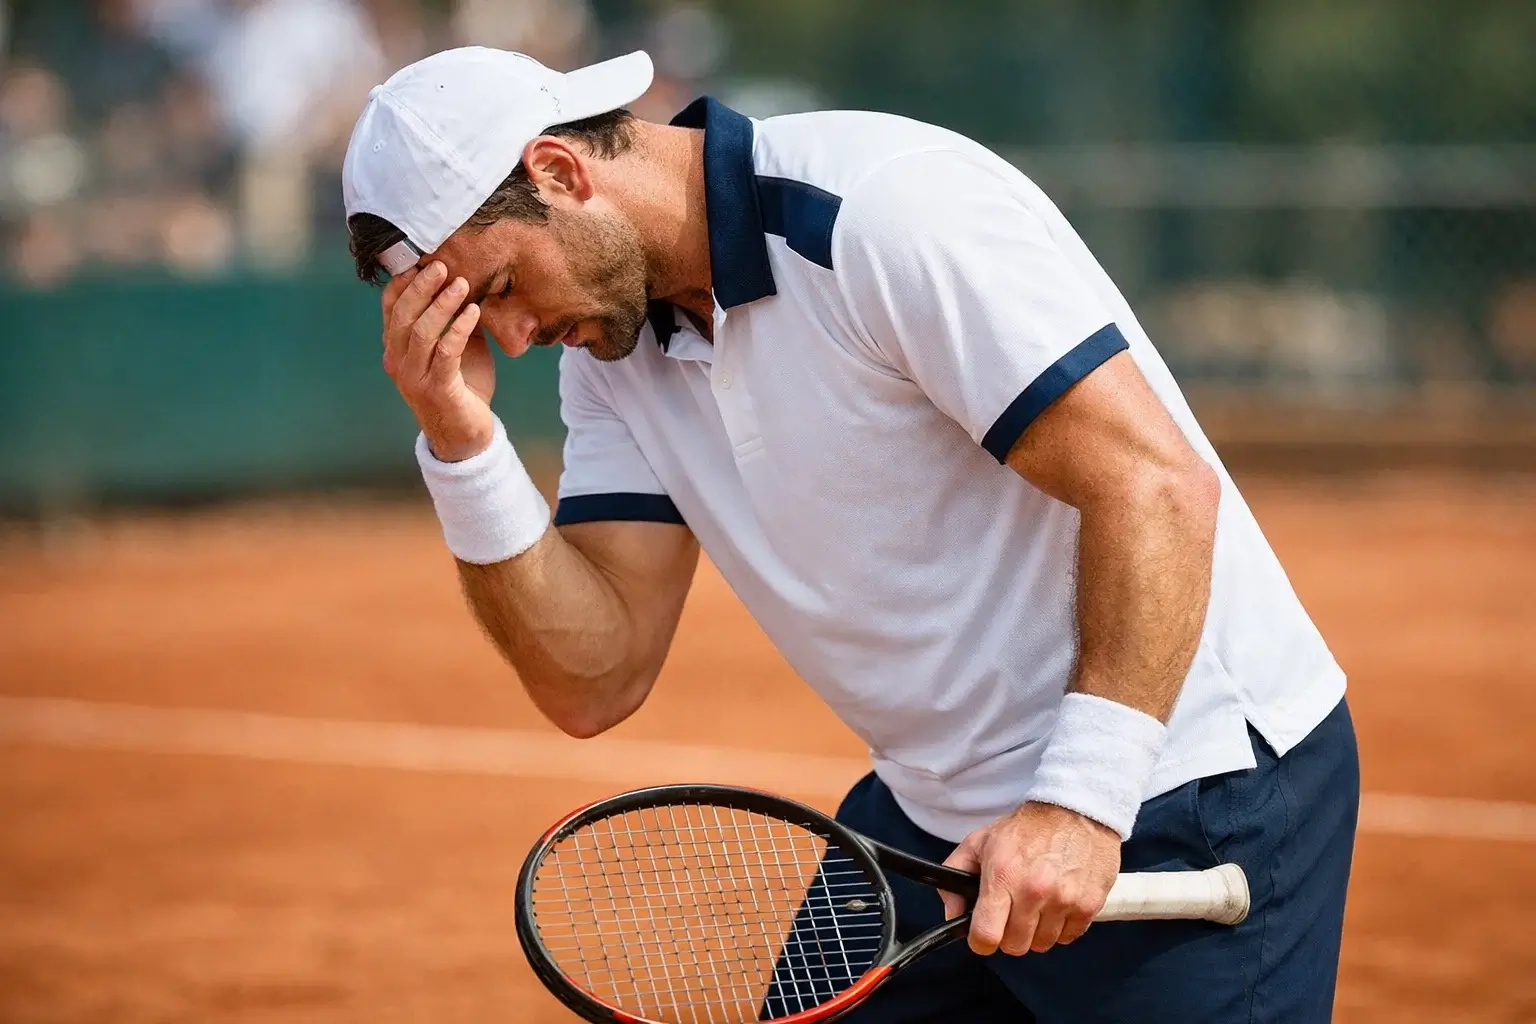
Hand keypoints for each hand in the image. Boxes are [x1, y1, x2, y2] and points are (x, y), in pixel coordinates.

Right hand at [381, 261, 495, 461]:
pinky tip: (473, 313)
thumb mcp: (457, 349)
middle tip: (441, 265)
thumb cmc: (462, 388)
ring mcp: (415, 378)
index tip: (420, 259)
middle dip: (420, 287)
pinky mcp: (437, 390)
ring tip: (461, 283)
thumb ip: (454, 321)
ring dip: (441, 304)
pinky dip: (458, 329)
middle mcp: (399, 362)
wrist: (466, 436)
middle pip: (402, 316)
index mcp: (397, 350)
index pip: (390, 309)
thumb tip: (466, 285)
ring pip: (421, 332)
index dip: (402, 283)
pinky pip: (445, 353)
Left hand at [940, 801, 1119, 955]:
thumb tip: (952, 912)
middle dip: (1009, 934)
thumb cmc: (1028, 827)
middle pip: (1014, 946)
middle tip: (1012, 913)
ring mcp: (1063, 900)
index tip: (983, 933)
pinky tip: (1057, 903)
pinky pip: (1067, 938)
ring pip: (1042, 944)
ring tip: (1037, 904)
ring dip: (1036, 931)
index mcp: (1003, 876)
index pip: (986, 935)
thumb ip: (956, 874)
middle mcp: (1033, 891)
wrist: (1076, 810)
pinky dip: (1060, 927)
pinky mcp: (1088, 905)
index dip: (980, 940)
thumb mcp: (980, 841)